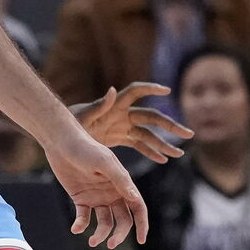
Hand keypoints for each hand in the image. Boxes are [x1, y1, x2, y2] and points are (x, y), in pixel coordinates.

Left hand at [44, 129, 148, 248]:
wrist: (61, 143)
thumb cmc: (86, 148)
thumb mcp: (104, 162)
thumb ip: (119, 179)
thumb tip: (134, 198)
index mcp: (123, 184)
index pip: (138, 207)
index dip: (142, 224)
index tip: (141, 240)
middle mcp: (112, 192)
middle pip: (122, 220)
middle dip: (119, 234)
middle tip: (110, 245)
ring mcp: (96, 197)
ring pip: (104, 222)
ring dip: (100, 234)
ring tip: (92, 241)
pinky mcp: (80, 198)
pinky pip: (84, 217)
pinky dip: (81, 225)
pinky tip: (76, 229)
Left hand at [72, 83, 193, 162]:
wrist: (60, 137)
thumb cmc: (69, 123)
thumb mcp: (82, 116)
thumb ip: (97, 105)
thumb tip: (112, 89)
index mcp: (115, 105)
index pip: (136, 91)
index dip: (151, 89)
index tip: (167, 91)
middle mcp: (122, 114)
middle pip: (151, 117)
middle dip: (170, 125)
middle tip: (189, 134)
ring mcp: (122, 126)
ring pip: (148, 134)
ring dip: (163, 143)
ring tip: (179, 154)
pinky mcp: (119, 138)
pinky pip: (139, 145)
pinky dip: (150, 152)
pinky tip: (162, 160)